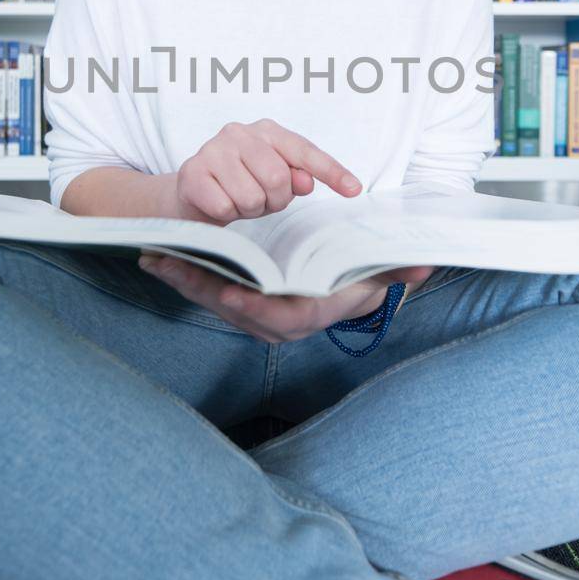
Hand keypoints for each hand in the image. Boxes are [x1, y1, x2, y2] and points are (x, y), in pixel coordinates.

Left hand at [137, 256, 434, 345]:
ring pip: (213, 301)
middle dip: (201, 290)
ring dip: (182, 279)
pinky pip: (205, 292)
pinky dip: (181, 275)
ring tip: (155, 256)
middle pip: (234, 310)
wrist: (343, 290)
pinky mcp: (235, 303)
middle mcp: (276, 322)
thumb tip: (423, 265)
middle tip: (172, 265)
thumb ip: (398, 268)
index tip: (233, 295)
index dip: (256, 309)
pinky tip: (156, 256)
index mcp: (307, 315)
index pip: (280, 320)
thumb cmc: (357, 278)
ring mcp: (253, 315)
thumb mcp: (378, 272)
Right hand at [175, 118, 362, 225]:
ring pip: (251, 196)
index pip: (304, 151)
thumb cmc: (241, 185)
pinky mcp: (192, 173)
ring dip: (249, 210)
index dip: (331, 171)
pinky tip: (219, 204)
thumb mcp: (274, 182)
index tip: (354, 189)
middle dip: (275, 201)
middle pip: (278, 178)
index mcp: (266, 130)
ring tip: (238, 201)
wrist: (192, 193)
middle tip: (261, 201)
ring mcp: (213, 150)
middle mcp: (239, 132)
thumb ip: (295, 178)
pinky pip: (225, 207)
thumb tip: (305, 182)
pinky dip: (227, 215)